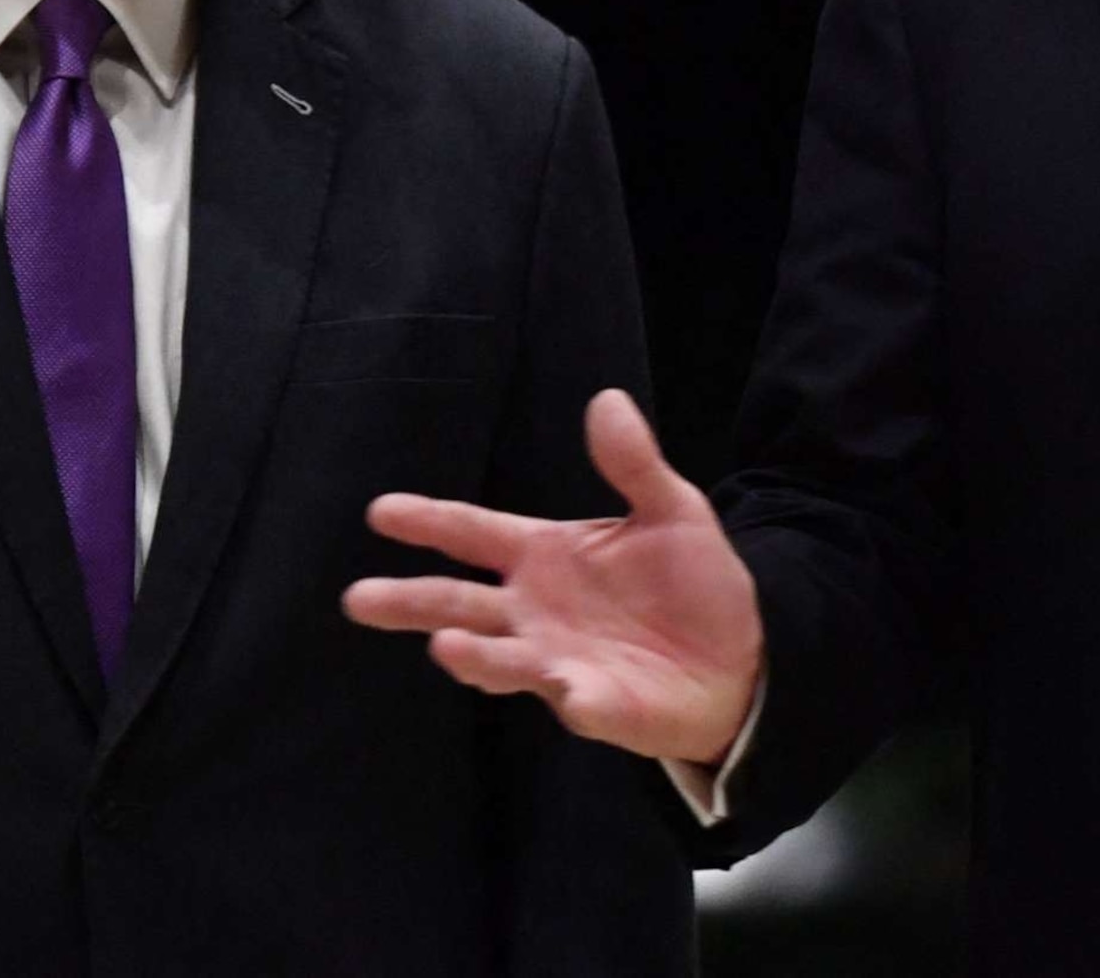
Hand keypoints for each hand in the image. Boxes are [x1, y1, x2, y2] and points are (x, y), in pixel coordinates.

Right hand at [342, 389, 764, 765]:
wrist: (741, 656)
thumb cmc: (692, 582)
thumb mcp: (672, 509)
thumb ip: (633, 462)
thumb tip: (607, 399)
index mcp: (544, 554)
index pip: (474, 533)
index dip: (430, 521)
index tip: (380, 512)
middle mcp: (534, 609)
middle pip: (459, 601)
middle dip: (410, 600)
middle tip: (357, 597)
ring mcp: (554, 658)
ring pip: (497, 656)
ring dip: (470, 652)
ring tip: (441, 643)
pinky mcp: (590, 700)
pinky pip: (566, 695)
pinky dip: (556, 689)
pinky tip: (554, 682)